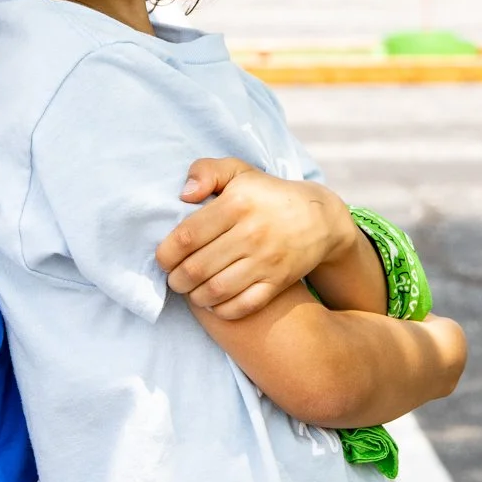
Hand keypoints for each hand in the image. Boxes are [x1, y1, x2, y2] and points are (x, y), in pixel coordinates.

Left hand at [157, 158, 358, 320]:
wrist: (318, 219)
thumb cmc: (266, 195)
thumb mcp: (238, 171)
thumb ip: (206, 171)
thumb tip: (183, 195)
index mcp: (236, 204)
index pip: (187, 236)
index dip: (166, 254)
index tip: (163, 259)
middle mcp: (251, 233)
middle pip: (197, 268)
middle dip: (176, 279)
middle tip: (175, 278)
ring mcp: (266, 260)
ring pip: (216, 290)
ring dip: (195, 296)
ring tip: (191, 290)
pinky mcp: (278, 282)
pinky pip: (242, 306)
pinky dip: (222, 310)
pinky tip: (214, 302)